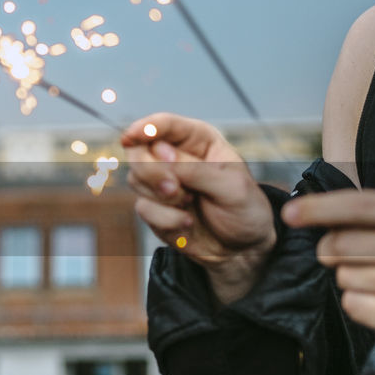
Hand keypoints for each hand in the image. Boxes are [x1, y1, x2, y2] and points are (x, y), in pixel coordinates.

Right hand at [122, 113, 275, 303]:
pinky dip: (165, 219)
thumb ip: (195, 169)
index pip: (165, 125)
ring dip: (164, 198)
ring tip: (191, 205)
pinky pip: (143, 207)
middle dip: (152, 171)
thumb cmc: (244, 209)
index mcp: (197, 140)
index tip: (130, 137)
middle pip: (139, 150)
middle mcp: (174, 156)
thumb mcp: (231, 186)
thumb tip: (160, 155)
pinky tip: (187, 223)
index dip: (146, 128)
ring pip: (136, 179)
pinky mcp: (153, 206)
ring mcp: (160, 182)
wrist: (241, 249)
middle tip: (174, 188)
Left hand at [284, 190, 374, 363]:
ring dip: (350, 280)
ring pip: (344, 277)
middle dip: (331, 251)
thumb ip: (367, 213)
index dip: (318, 208)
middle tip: (349, 257)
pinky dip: (358, 305)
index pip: (360, 205)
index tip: (289, 213)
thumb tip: (306, 207)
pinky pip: (353, 306)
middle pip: (341, 244)